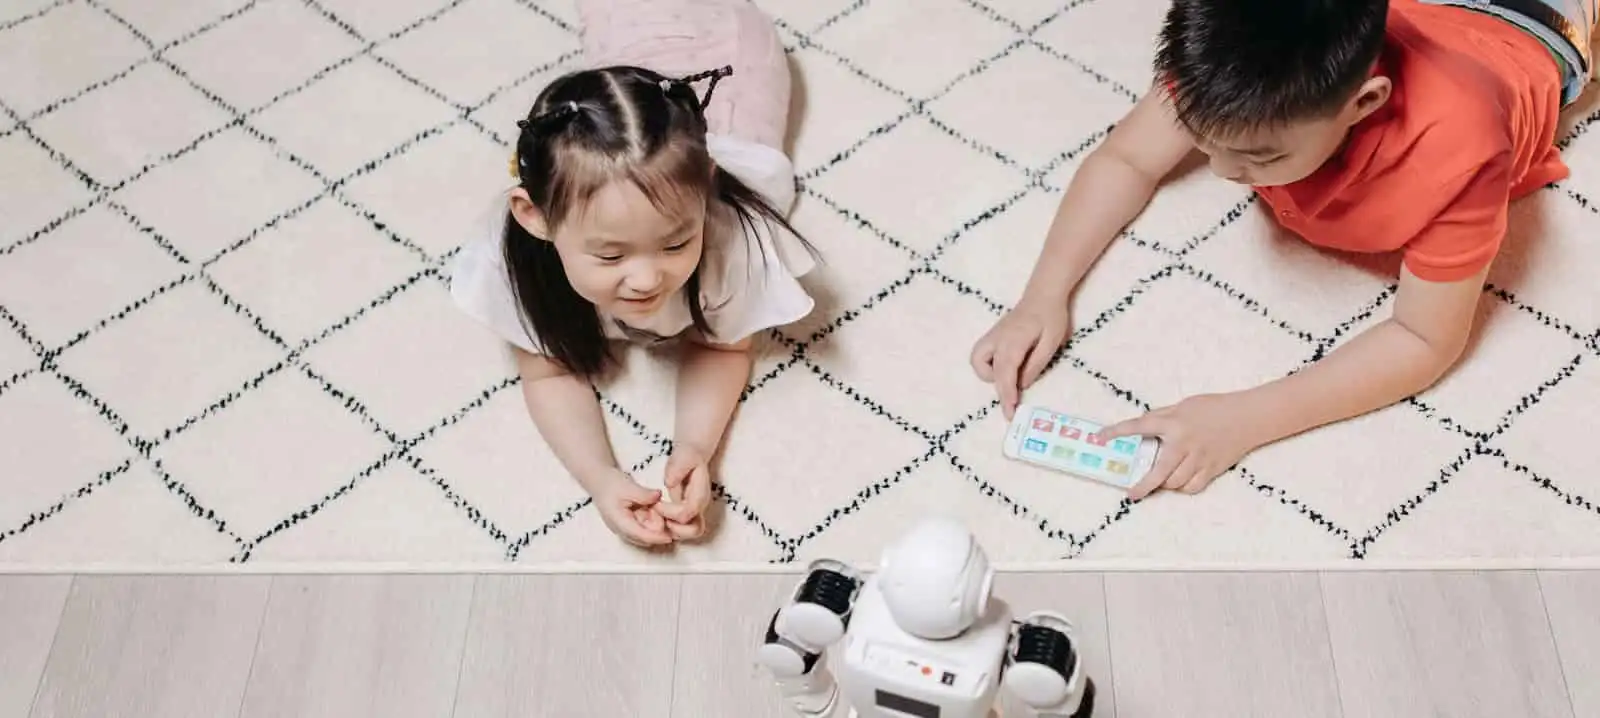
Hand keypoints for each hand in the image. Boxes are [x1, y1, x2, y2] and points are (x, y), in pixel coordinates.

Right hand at [589, 469, 673, 546]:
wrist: (599, 480)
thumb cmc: (610, 483)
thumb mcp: (628, 486)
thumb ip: (644, 494)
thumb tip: (658, 496)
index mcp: (619, 522)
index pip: (640, 535)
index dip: (656, 538)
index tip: (670, 537)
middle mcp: (620, 529)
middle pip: (643, 538)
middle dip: (656, 529)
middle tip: (660, 511)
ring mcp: (623, 528)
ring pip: (643, 534)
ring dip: (652, 524)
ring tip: (652, 507)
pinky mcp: (627, 525)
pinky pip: (641, 528)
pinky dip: (648, 521)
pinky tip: (649, 508)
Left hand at [657, 444, 712, 540]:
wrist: (693, 455)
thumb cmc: (688, 456)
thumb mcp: (683, 456)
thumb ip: (677, 468)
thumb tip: (669, 482)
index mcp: (700, 493)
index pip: (688, 513)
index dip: (670, 512)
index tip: (656, 503)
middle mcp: (701, 506)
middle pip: (695, 530)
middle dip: (674, 527)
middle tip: (658, 514)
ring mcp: (696, 512)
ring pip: (689, 533)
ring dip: (671, 529)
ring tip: (658, 515)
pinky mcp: (688, 515)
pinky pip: (682, 529)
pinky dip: (669, 527)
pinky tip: (658, 514)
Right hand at [970, 298, 1071, 419]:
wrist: (1042, 295)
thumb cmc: (1051, 318)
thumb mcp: (1051, 342)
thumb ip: (1036, 364)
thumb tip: (1022, 384)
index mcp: (1013, 341)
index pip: (1006, 373)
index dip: (1007, 394)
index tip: (1010, 411)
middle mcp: (997, 339)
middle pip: (990, 372)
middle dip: (1000, 392)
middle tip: (1012, 409)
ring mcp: (991, 337)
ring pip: (977, 362)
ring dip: (989, 376)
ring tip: (1009, 379)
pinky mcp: (991, 337)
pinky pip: (980, 356)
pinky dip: (987, 367)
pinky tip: (1004, 367)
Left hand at [1100, 393, 1263, 499]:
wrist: (1248, 417)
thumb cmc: (1214, 407)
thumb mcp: (1183, 405)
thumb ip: (1163, 416)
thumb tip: (1143, 426)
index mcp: (1174, 422)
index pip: (1139, 426)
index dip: (1116, 432)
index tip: (1100, 438)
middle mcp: (1184, 443)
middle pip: (1158, 471)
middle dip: (1143, 485)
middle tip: (1131, 494)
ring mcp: (1199, 459)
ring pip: (1174, 483)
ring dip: (1164, 484)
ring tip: (1160, 481)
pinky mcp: (1212, 469)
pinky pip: (1192, 487)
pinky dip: (1183, 488)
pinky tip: (1179, 483)